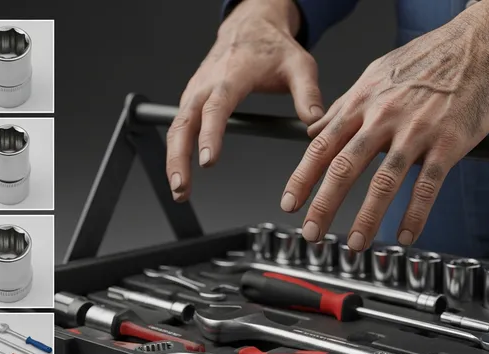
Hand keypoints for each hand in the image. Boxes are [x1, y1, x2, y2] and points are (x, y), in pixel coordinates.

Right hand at [167, 0, 323, 201]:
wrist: (250, 26)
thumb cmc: (273, 47)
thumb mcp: (300, 65)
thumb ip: (308, 94)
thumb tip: (314, 123)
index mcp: (232, 75)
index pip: (217, 107)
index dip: (210, 134)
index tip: (208, 160)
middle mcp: (207, 83)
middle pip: (184, 123)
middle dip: (179, 157)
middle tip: (183, 187)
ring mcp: (195, 91)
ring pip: (176, 127)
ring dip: (173, 160)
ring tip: (181, 191)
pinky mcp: (191, 98)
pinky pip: (178, 126)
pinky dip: (175, 150)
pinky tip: (179, 174)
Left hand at [281, 0, 488, 249]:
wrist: (479, 43)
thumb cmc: (428, 59)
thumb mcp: (374, 75)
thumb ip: (343, 106)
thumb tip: (313, 128)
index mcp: (362, 102)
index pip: (321, 146)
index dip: (302, 178)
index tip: (289, 203)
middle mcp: (383, 117)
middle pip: (344, 167)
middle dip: (323, 205)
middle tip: (312, 232)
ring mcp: (416, 130)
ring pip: (384, 181)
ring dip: (367, 218)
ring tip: (356, 244)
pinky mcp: (448, 142)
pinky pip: (428, 184)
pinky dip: (415, 214)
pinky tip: (406, 235)